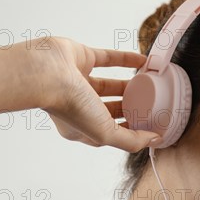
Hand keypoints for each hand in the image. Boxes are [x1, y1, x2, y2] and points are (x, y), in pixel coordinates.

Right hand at [0, 36, 160, 151]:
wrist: (46, 73)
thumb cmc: (69, 106)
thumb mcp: (104, 133)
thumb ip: (130, 140)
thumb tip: (154, 139)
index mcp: (80, 127)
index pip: (110, 132)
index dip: (129, 131)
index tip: (149, 127)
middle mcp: (78, 105)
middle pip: (110, 109)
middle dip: (130, 108)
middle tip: (152, 105)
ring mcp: (79, 81)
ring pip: (109, 85)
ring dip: (129, 84)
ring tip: (149, 85)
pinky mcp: (82, 58)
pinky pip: (108, 59)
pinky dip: (126, 59)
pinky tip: (143, 61)